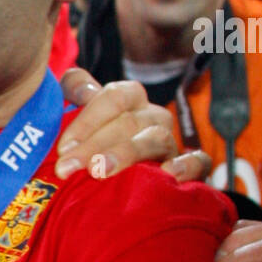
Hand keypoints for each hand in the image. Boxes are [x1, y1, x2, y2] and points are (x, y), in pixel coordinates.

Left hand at [55, 68, 211, 182]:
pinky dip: (187, 165)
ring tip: (99, 171)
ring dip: (125, 154)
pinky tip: (168, 174)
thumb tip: (73, 80)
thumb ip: (77, 90)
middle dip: (93, 145)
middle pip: (128, 122)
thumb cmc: (96, 144)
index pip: (114, 96)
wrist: (121, 181)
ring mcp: (172, 141)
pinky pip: (198, 161)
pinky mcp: (192, 167)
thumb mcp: (83, 116)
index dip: (87, 120)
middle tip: (67, 168)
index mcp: (130, 99)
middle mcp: (153, 117)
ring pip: (156, 139)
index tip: (62, 148)